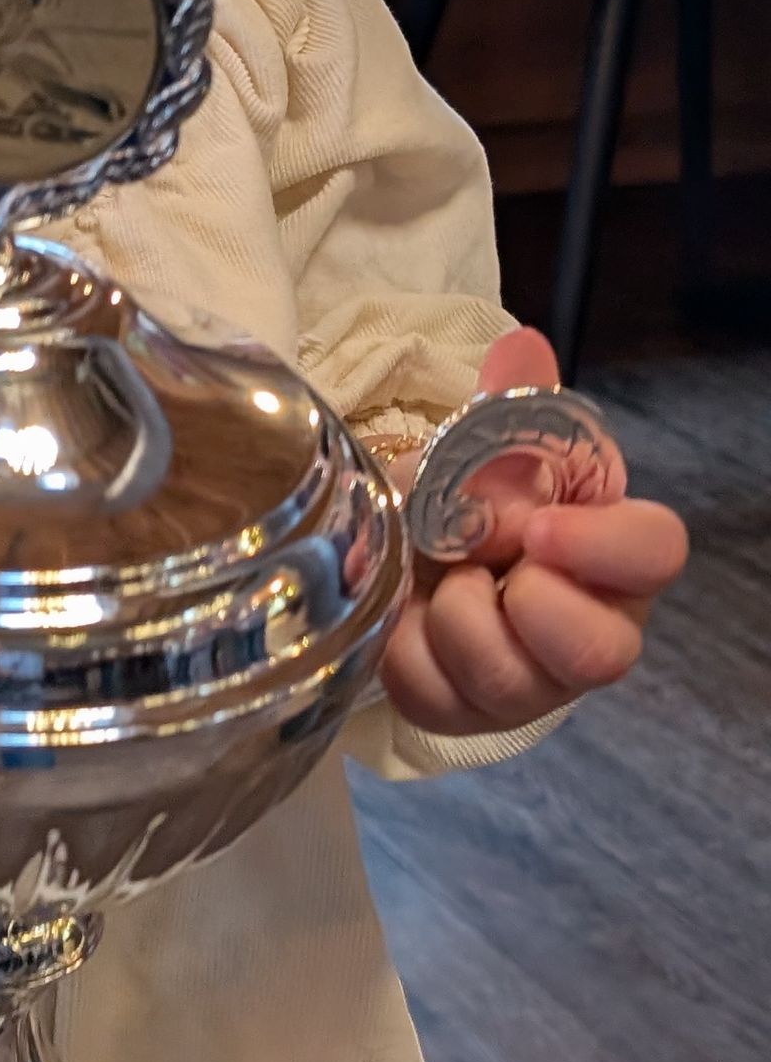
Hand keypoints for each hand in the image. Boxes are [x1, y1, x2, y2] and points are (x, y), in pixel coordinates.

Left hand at [378, 328, 686, 739]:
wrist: (405, 554)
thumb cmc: (466, 500)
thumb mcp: (481, 451)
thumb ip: (509, 410)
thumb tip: (522, 349)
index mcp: (612, 549)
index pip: (657, 552)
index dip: (603, 547)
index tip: (538, 528)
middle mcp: (592, 625)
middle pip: (601, 655)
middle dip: (526, 606)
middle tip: (476, 564)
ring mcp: (535, 681)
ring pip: (510, 681)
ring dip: (455, 619)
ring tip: (439, 582)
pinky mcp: (470, 712)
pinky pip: (438, 698)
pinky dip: (404, 649)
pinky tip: (405, 618)